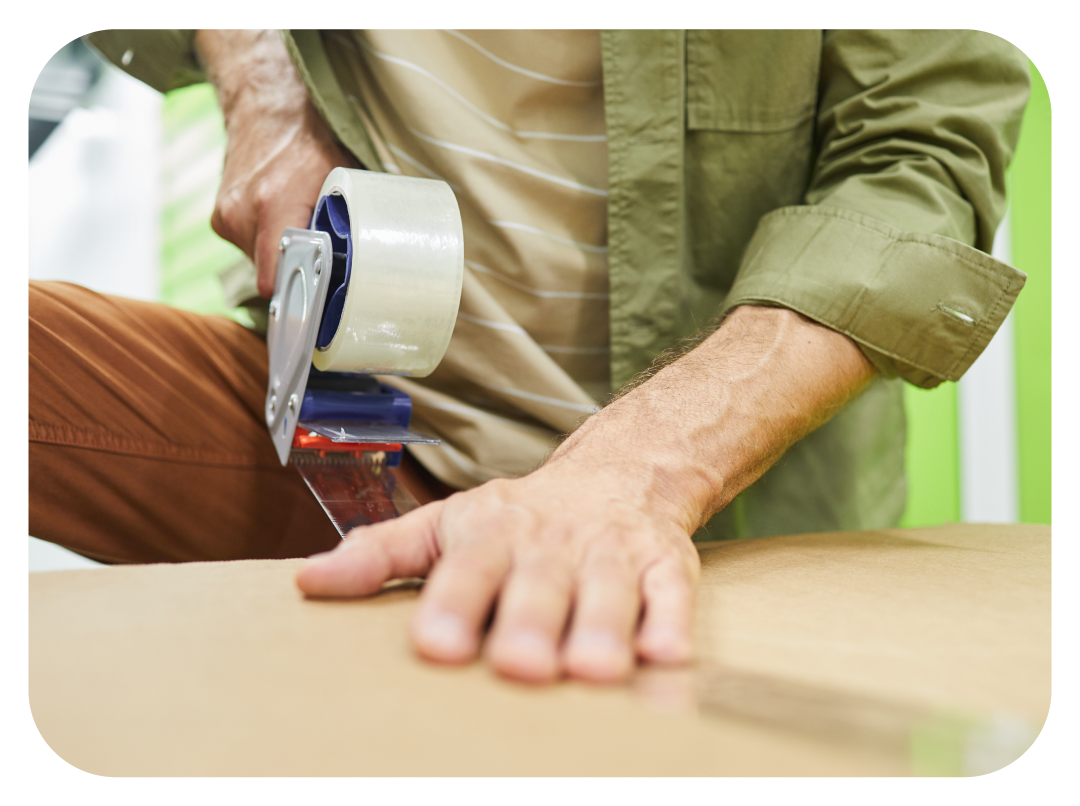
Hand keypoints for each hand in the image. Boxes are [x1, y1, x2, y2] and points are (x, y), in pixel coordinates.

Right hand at [195, 29, 356, 297]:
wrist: (267, 108)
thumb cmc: (309, 143)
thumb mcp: (338, 181)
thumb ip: (343, 224)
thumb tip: (364, 264)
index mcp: (274, 207)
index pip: (276, 281)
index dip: (298, 301)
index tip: (315, 314)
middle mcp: (243, 216)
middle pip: (272, 276)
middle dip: (296, 273)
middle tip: (321, 262)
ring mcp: (226, 218)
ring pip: (260, 263)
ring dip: (281, 256)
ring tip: (298, 230)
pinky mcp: (219, 219)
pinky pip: (249, 248)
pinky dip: (267, 242)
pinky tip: (281, 220)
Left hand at [297, 307, 878, 682]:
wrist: (615, 472)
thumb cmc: (518, 516)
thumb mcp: (445, 525)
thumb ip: (381, 554)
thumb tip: (307, 584)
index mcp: (492, 534)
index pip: (467, 568)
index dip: (453, 605)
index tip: (434, 646)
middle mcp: (551, 543)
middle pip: (540, 584)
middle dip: (531, 622)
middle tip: (519, 664)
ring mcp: (610, 553)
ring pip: (608, 590)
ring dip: (602, 627)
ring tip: (592, 670)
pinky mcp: (665, 564)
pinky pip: (672, 594)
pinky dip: (671, 621)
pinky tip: (666, 655)